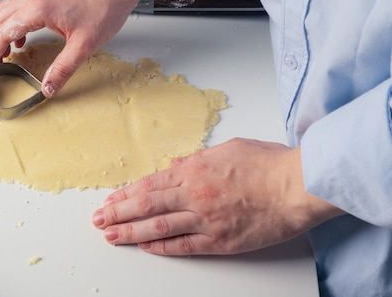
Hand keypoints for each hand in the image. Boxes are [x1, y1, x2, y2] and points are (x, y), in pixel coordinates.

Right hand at [0, 0, 132, 96]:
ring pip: (7, 10)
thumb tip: (48, 89)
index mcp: (38, 8)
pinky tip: (24, 37)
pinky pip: (19, 6)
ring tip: (6, 53)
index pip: (3, 33)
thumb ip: (63, 69)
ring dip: (2, 31)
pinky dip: (14, 22)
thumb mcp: (84, 45)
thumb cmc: (105, 7)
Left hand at [92, 138, 343, 254]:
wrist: (297, 185)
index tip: (109, 201)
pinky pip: (185, 245)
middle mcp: (194, 194)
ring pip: (159, 227)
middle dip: (118, 213)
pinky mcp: (221, 240)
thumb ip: (197, 158)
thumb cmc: (267, 163)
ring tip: (111, 236)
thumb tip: (176, 164)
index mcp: (194, 170)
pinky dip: (163, 247)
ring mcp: (206, 219)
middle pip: (146, 206)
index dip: (126, 194)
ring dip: (131, 232)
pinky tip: (146, 247)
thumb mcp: (227, 149)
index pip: (150, 184)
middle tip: (98, 220)